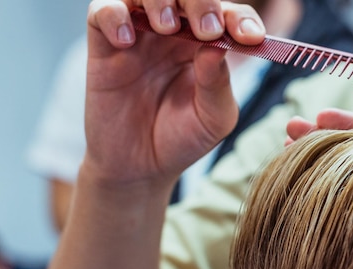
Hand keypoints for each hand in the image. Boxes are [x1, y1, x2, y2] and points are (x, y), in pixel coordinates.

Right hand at [83, 0, 265, 188]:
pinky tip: (126, 41)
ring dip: (160, 0)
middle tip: (207, 29)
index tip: (250, 37)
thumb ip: (218, 83)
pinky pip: (102, 10)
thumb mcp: (213, 118)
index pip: (228, 15)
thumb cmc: (182, 140)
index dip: (240, 18)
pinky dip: (114, 15)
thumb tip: (217, 45)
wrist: (140, 168)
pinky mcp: (105, 46)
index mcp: (208, 47)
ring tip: (167, 28)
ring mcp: (140, 36)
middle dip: (202, 2)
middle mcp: (176, 34)